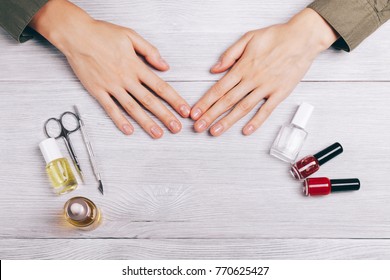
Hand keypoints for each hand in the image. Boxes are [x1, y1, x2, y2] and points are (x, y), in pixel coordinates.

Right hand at [30, 0, 190, 138]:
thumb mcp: (131, 36)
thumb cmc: (102, 33)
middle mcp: (125, 78)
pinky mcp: (97, 91)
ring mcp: (111, 86)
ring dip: (146, 122)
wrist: (76, 35)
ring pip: (132, 108)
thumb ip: (150, 51)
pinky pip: (110, 108)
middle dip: (165, 116)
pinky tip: (128, 130)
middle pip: (149, 101)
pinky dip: (119, 120)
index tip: (183, 110)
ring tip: (157, 133)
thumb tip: (165, 66)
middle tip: (176, 128)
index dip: (174, 100)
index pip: (160, 86)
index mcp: (135, 66)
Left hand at [191, 8, 337, 135]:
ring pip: (243, 108)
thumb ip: (229, 54)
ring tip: (215, 131)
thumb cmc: (276, 37)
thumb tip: (214, 69)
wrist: (302, 38)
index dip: (205, 102)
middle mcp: (252, 79)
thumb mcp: (248, 38)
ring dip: (227, 121)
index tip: (195, 112)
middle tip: (199, 127)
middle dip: (210, 115)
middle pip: (227, 101)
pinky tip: (246, 131)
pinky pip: (266, 110)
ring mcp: (266, 87)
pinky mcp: (280, 93)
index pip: (219, 88)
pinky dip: (256, 122)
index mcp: (243, 67)